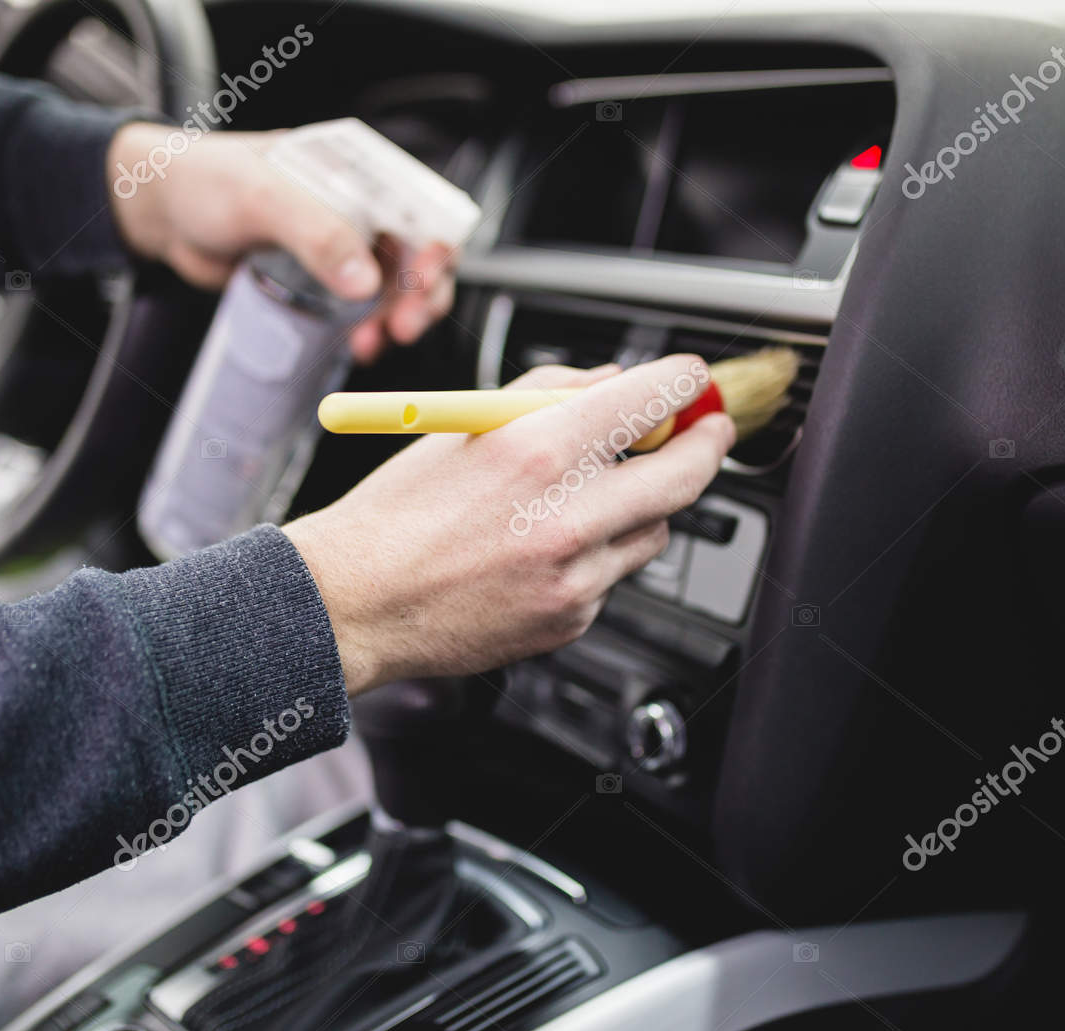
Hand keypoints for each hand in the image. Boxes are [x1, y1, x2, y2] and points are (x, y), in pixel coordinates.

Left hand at [107, 122, 455, 362]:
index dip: (436, 245)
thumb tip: (365, 282)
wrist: (157, 212)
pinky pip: (362, 311)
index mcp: (357, 172)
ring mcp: (343, 249)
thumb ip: (317, 233)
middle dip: (421, 295)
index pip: (421, 207)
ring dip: (396, 319)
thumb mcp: (262, 197)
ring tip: (373, 343)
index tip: (424, 279)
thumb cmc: (203, 181)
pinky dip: (368, 330)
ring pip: (395, 289)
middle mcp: (360, 209)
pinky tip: (358, 345)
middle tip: (403, 327)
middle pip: (418, 255)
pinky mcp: (322, 283)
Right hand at [283, 355, 735, 694]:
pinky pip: (613, 575)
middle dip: (706, 444)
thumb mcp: (463, 427)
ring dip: (641, 505)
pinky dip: (596, 555)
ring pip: (654, 529)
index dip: (683, 382)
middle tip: (708, 430)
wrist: (356, 604)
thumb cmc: (397, 516)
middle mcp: (565, 516)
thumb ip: (546, 394)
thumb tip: (611, 382)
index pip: (650, 401)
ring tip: (588, 498)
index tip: (691, 378)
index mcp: (536, 451)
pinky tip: (543, 549)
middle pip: (685, 474)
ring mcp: (574, 576)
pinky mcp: (571, 619)